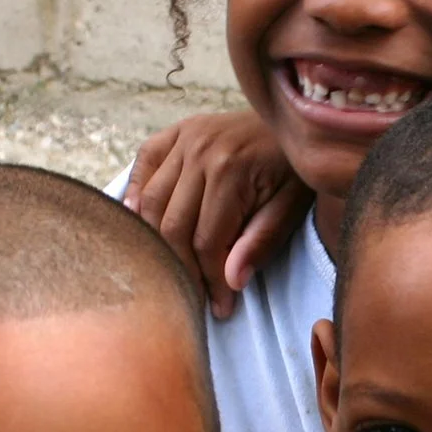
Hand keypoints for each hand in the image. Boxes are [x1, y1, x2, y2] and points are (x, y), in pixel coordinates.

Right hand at [123, 110, 308, 317]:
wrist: (295, 123)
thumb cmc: (294, 170)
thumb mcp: (291, 207)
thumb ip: (261, 242)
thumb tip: (231, 281)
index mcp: (231, 169)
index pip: (206, 241)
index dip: (210, 280)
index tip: (220, 308)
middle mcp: (200, 150)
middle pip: (172, 226)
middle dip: (182, 268)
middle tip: (194, 296)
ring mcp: (184, 137)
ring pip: (152, 202)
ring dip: (156, 240)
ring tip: (171, 267)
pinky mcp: (176, 132)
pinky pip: (144, 165)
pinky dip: (136, 194)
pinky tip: (140, 221)